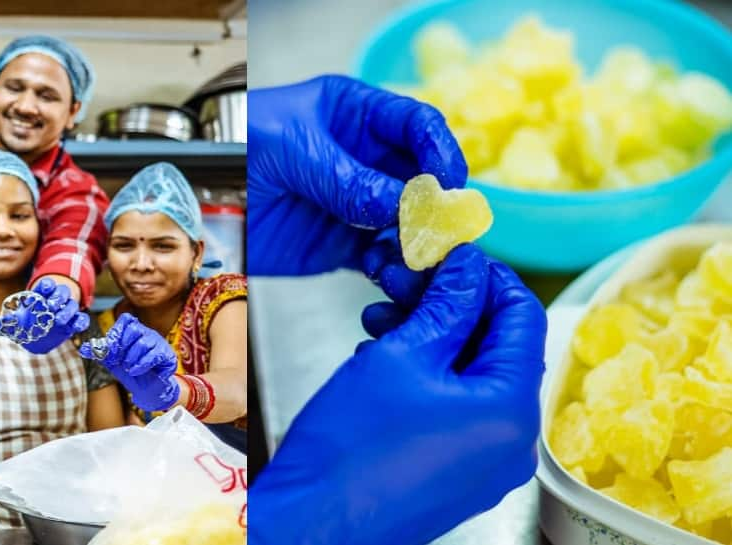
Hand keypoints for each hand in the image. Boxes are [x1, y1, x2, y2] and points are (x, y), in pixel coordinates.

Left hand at [0, 278, 89, 353]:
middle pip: (62, 292)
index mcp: (42, 295)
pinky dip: (81, 321)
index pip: (47, 285)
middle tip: (51, 305)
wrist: (40, 332)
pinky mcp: (74, 322)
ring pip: (72, 305)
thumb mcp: (16, 320)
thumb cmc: (28, 321)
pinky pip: (82, 319)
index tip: (44, 287)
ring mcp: (67, 310)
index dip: (46, 285)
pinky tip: (76, 326)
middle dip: (57, 297)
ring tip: (59, 320)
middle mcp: (56, 300)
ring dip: (67, 311)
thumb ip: (8, 322)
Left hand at [79, 313, 178, 411]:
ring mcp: (158, 343)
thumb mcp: (112, 362)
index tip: (111, 348)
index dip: (117, 332)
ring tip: (128, 368)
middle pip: (134, 329)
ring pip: (144, 342)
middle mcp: (147, 333)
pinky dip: (141, 364)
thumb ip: (100, 353)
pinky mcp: (167, 355)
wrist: (147, 389)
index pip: (126, 320)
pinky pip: (154, 355)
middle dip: (123, 347)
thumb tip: (82, 348)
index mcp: (134, 331)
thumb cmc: (131, 371)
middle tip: (120, 360)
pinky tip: (136, 371)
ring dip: (132, 358)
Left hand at [247, 75, 466, 275]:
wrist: (199, 199)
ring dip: (419, 241)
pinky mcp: (344, 245)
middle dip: (435, 203)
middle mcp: (364, 160)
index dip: (439, 150)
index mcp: (356, 117)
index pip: (416, 125)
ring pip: (409, 223)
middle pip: (421, 178)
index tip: (447, 181)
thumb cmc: (235, 149)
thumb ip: (343, 175)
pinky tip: (390, 272)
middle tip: (440, 229)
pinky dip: (394, 268)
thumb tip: (402, 201)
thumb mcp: (287, 149)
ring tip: (416, 257)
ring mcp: (358, 205)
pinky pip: (384, 258)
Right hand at [249, 244, 546, 544]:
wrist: (312, 521)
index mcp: (511, 410)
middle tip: (405, 281)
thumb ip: (446, 304)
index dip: (488, 277)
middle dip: (448, 307)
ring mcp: (485, 464)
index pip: (523, 317)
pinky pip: (456, 410)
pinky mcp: (457, 474)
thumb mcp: (400, 355)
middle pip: (495, 348)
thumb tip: (468, 267)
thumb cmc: (351, 450)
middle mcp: (511, 443)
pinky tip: (382, 359)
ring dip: (430, 339)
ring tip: (380, 321)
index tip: (454, 256)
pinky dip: (427, 377)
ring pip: (470, 378)